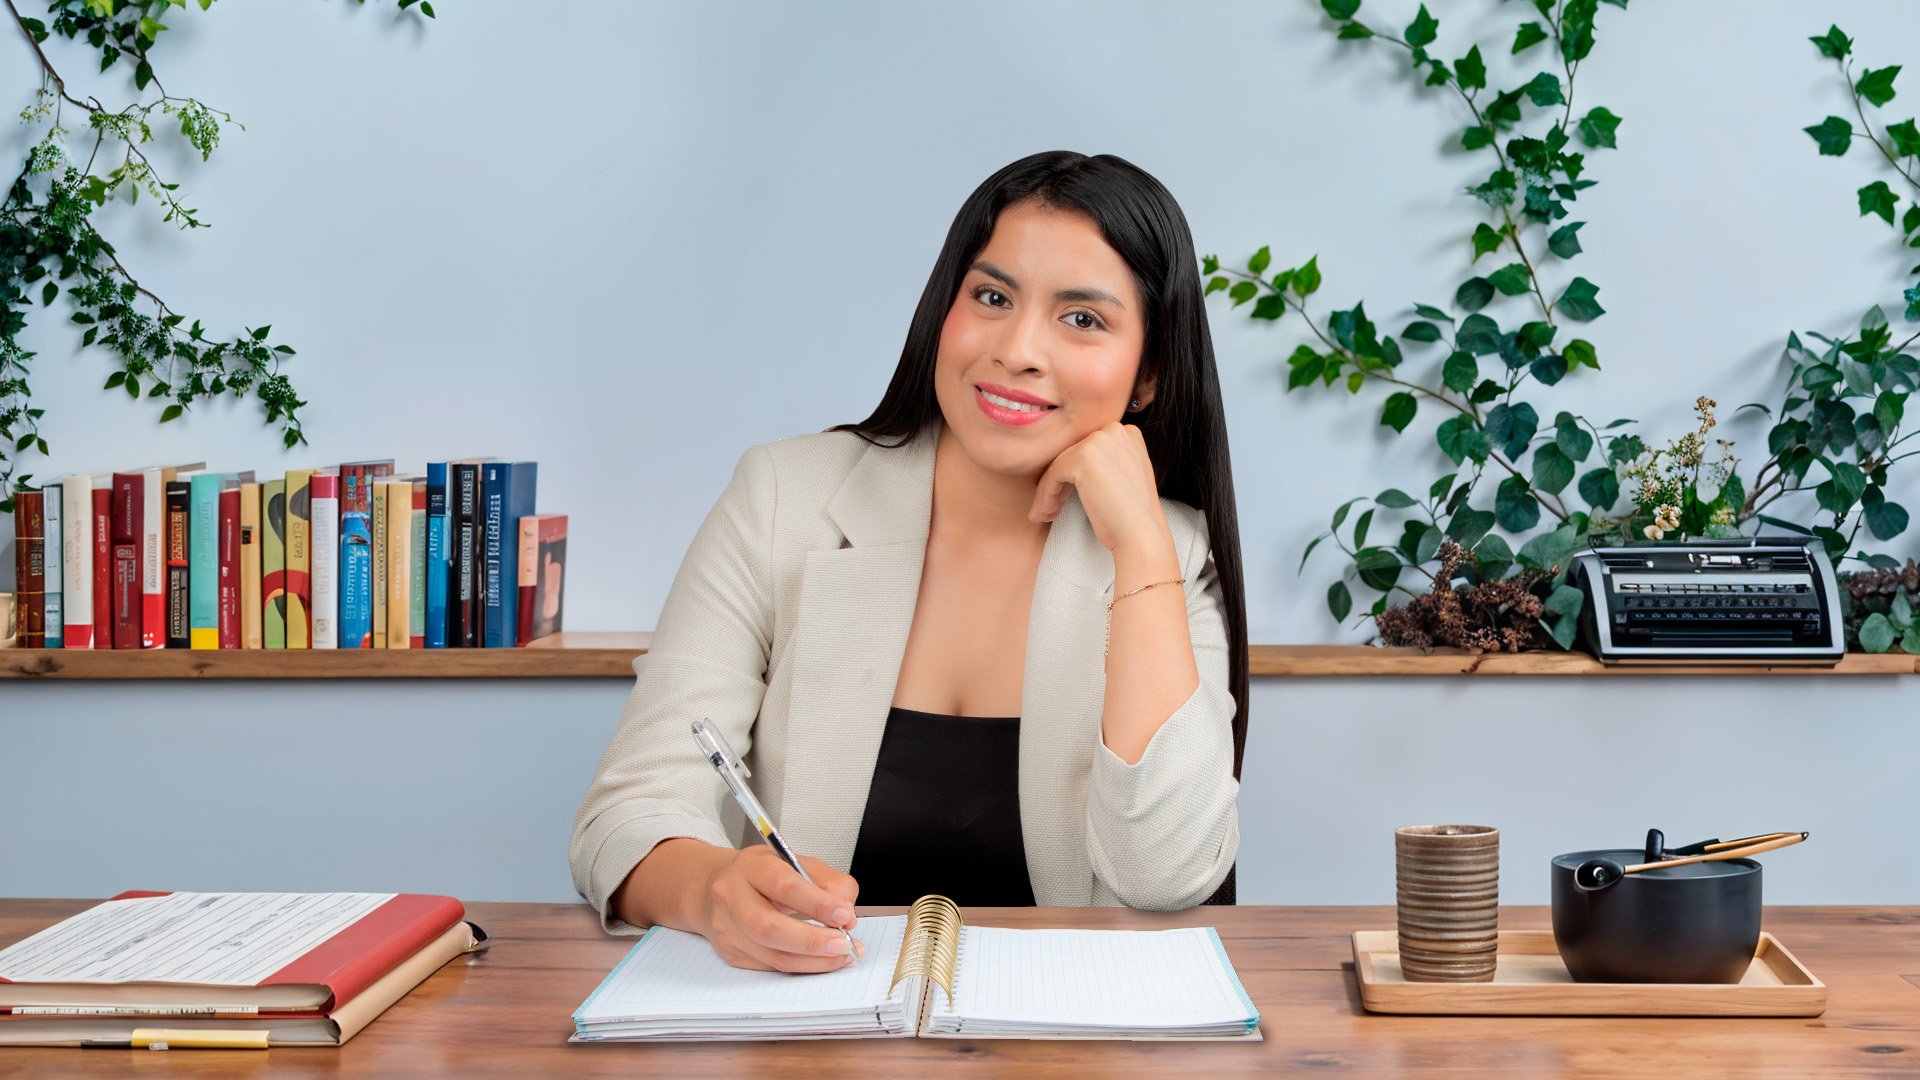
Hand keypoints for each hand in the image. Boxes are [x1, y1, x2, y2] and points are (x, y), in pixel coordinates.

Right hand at [696, 845, 863, 972]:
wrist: (714, 887)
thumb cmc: (760, 874)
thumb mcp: (795, 862)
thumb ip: (828, 881)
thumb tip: (846, 912)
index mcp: (750, 866)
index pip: (784, 886)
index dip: (817, 904)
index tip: (845, 915)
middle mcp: (732, 896)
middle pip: (769, 927)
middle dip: (813, 940)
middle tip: (844, 943)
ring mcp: (727, 928)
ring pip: (771, 955)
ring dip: (812, 961)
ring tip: (840, 955)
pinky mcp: (731, 953)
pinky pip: (770, 967)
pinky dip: (800, 967)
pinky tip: (820, 961)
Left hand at [1029, 421, 1172, 554]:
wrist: (1141, 533)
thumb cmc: (1132, 516)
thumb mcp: (1123, 478)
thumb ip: (1105, 463)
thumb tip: (1070, 466)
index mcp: (1127, 433)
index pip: (1088, 449)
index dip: (1074, 474)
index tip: (1065, 497)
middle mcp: (1114, 430)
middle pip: (1072, 454)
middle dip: (1060, 483)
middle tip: (1051, 508)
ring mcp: (1098, 441)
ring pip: (1059, 464)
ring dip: (1049, 491)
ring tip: (1047, 513)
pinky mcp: (1082, 458)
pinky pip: (1052, 475)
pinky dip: (1046, 495)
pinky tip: (1047, 513)